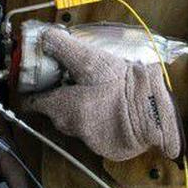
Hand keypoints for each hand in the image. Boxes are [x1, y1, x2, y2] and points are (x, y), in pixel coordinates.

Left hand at [21, 27, 183, 160]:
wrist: (154, 111)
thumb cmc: (120, 83)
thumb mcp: (90, 59)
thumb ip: (63, 47)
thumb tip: (43, 37)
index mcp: (61, 107)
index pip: (33, 105)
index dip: (33, 93)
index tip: (36, 86)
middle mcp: (71, 128)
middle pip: (55, 114)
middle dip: (60, 101)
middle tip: (73, 84)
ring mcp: (89, 142)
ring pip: (76, 125)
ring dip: (81, 112)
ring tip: (97, 95)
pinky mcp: (107, 150)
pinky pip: (97, 136)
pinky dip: (101, 124)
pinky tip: (112, 110)